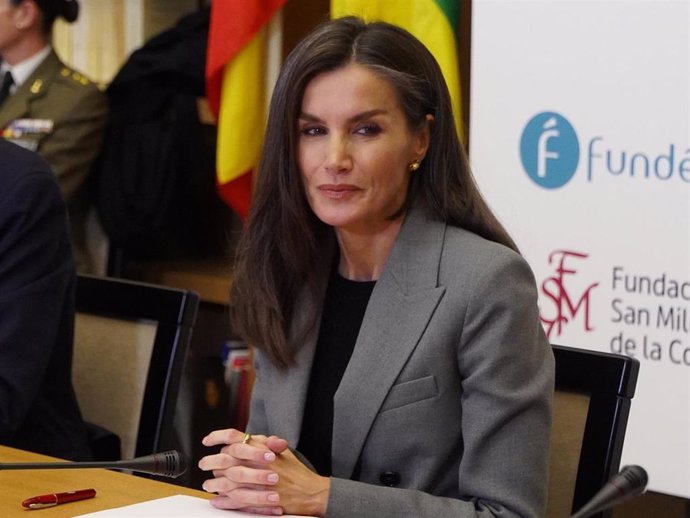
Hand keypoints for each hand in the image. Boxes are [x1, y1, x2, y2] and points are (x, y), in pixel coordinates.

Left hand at [199, 429, 329, 515]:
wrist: (311, 492)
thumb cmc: (297, 472)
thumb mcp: (284, 451)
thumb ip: (267, 443)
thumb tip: (252, 437)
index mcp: (263, 448)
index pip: (235, 437)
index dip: (218, 437)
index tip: (208, 440)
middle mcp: (258, 463)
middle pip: (226, 460)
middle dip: (210, 462)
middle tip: (204, 464)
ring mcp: (257, 483)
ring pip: (227, 482)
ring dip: (214, 484)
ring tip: (208, 485)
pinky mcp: (258, 500)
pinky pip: (235, 500)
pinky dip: (224, 501)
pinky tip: (218, 501)